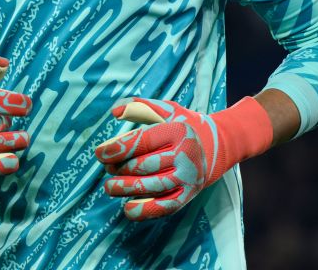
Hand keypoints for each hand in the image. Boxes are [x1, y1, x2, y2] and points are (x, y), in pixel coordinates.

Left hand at [94, 97, 271, 219]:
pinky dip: (144, 210)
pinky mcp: (189, 195)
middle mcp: (185, 155)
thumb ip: (139, 107)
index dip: (117, 149)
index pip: (141, 142)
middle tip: (107, 168)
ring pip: (151, 187)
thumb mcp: (165, 109)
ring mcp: (188, 177)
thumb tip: (115, 111)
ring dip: (125, 189)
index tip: (99, 153)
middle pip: (143, 166)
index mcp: (177, 131)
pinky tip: (127, 209)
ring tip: (109, 187)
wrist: (217, 146)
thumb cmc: (183, 125)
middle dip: (119, 169)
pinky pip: (165, 207)